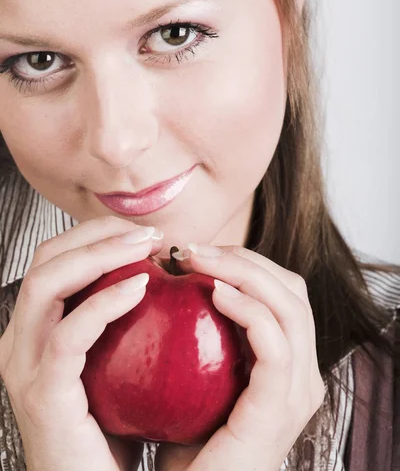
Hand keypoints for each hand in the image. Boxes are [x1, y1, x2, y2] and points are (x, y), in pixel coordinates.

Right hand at [0, 216, 163, 470]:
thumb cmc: (111, 429)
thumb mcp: (111, 362)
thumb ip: (121, 323)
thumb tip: (162, 276)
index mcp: (35, 331)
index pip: (54, 260)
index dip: (95, 235)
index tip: (143, 234)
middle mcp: (20, 342)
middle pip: (45, 260)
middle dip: (96, 234)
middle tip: (148, 234)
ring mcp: (25, 367)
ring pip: (47, 284)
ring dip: (99, 255)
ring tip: (145, 248)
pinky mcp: (44, 394)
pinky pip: (69, 335)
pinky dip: (104, 303)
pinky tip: (140, 288)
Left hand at [155, 245, 324, 470]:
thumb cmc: (188, 439)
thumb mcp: (201, 375)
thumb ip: (203, 333)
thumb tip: (173, 280)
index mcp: (290, 362)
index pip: (282, 290)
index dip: (243, 260)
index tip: (194, 251)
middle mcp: (303, 372)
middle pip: (291, 288)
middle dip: (242, 257)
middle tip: (190, 248)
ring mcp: (297, 390)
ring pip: (289, 305)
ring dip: (242, 270)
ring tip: (196, 259)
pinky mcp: (279, 406)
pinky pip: (275, 343)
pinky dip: (249, 308)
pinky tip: (213, 293)